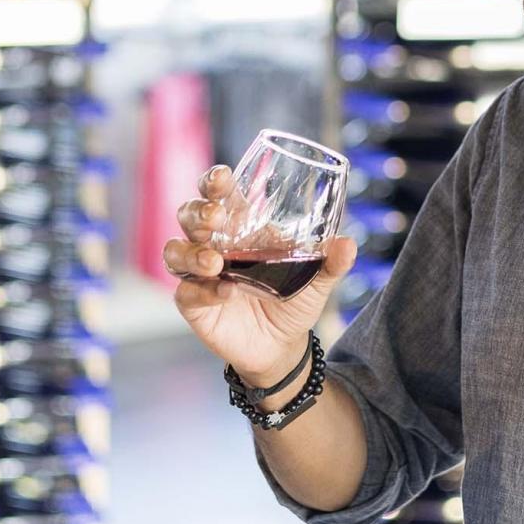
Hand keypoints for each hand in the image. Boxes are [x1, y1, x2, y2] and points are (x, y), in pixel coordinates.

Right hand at [164, 165, 356, 387]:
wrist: (283, 346)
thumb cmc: (294, 301)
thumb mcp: (317, 281)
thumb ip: (332, 262)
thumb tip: (347, 244)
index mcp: (241, 227)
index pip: (219, 194)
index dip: (214, 182)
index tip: (223, 177)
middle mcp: (214, 244)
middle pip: (189, 215)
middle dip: (198, 211)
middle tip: (216, 217)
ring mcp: (200, 274)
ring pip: (176, 252)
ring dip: (192, 253)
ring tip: (215, 263)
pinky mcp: (193, 304)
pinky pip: (186, 292)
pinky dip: (203, 291)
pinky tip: (224, 292)